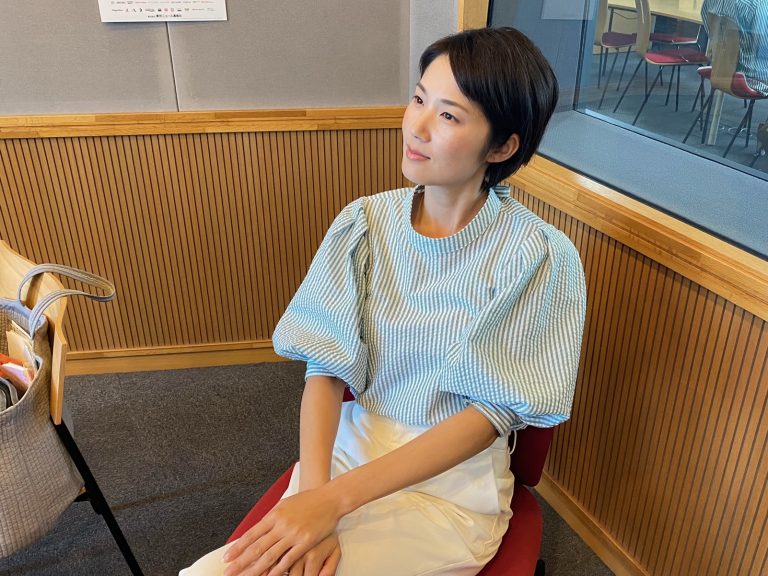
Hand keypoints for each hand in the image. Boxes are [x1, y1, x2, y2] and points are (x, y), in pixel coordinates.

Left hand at [223, 488, 340, 575]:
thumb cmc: (307, 501)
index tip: (227, 557)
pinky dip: (278, 570)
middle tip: (228, 572)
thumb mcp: (285, 504)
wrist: (329, 499)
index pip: (251, 534)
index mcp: (274, 515)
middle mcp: (281, 525)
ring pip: (270, 556)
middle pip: (257, 547)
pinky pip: (288, 559)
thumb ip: (271, 517)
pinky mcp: (305, 542)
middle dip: (241, 562)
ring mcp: (293, 534)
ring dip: (255, 569)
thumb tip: (257, 529)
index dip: (238, 547)